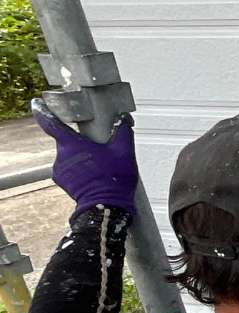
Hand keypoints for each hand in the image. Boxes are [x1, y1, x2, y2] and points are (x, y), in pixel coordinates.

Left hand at [32, 99, 137, 214]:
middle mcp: (61, 156)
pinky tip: (95, 174)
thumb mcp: (124, 151)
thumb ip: (122, 131)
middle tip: (98, 149)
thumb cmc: (113, 179)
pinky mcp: (63, 182)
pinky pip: (70, 170)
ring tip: (100, 165)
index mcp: (72, 145)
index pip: (51, 124)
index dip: (44, 112)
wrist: (107, 207)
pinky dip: (80, 170)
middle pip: (67, 142)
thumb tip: (122, 119)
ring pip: (70, 156)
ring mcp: (60, 170)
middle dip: (81, 143)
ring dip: (81, 157)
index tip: (40, 105)